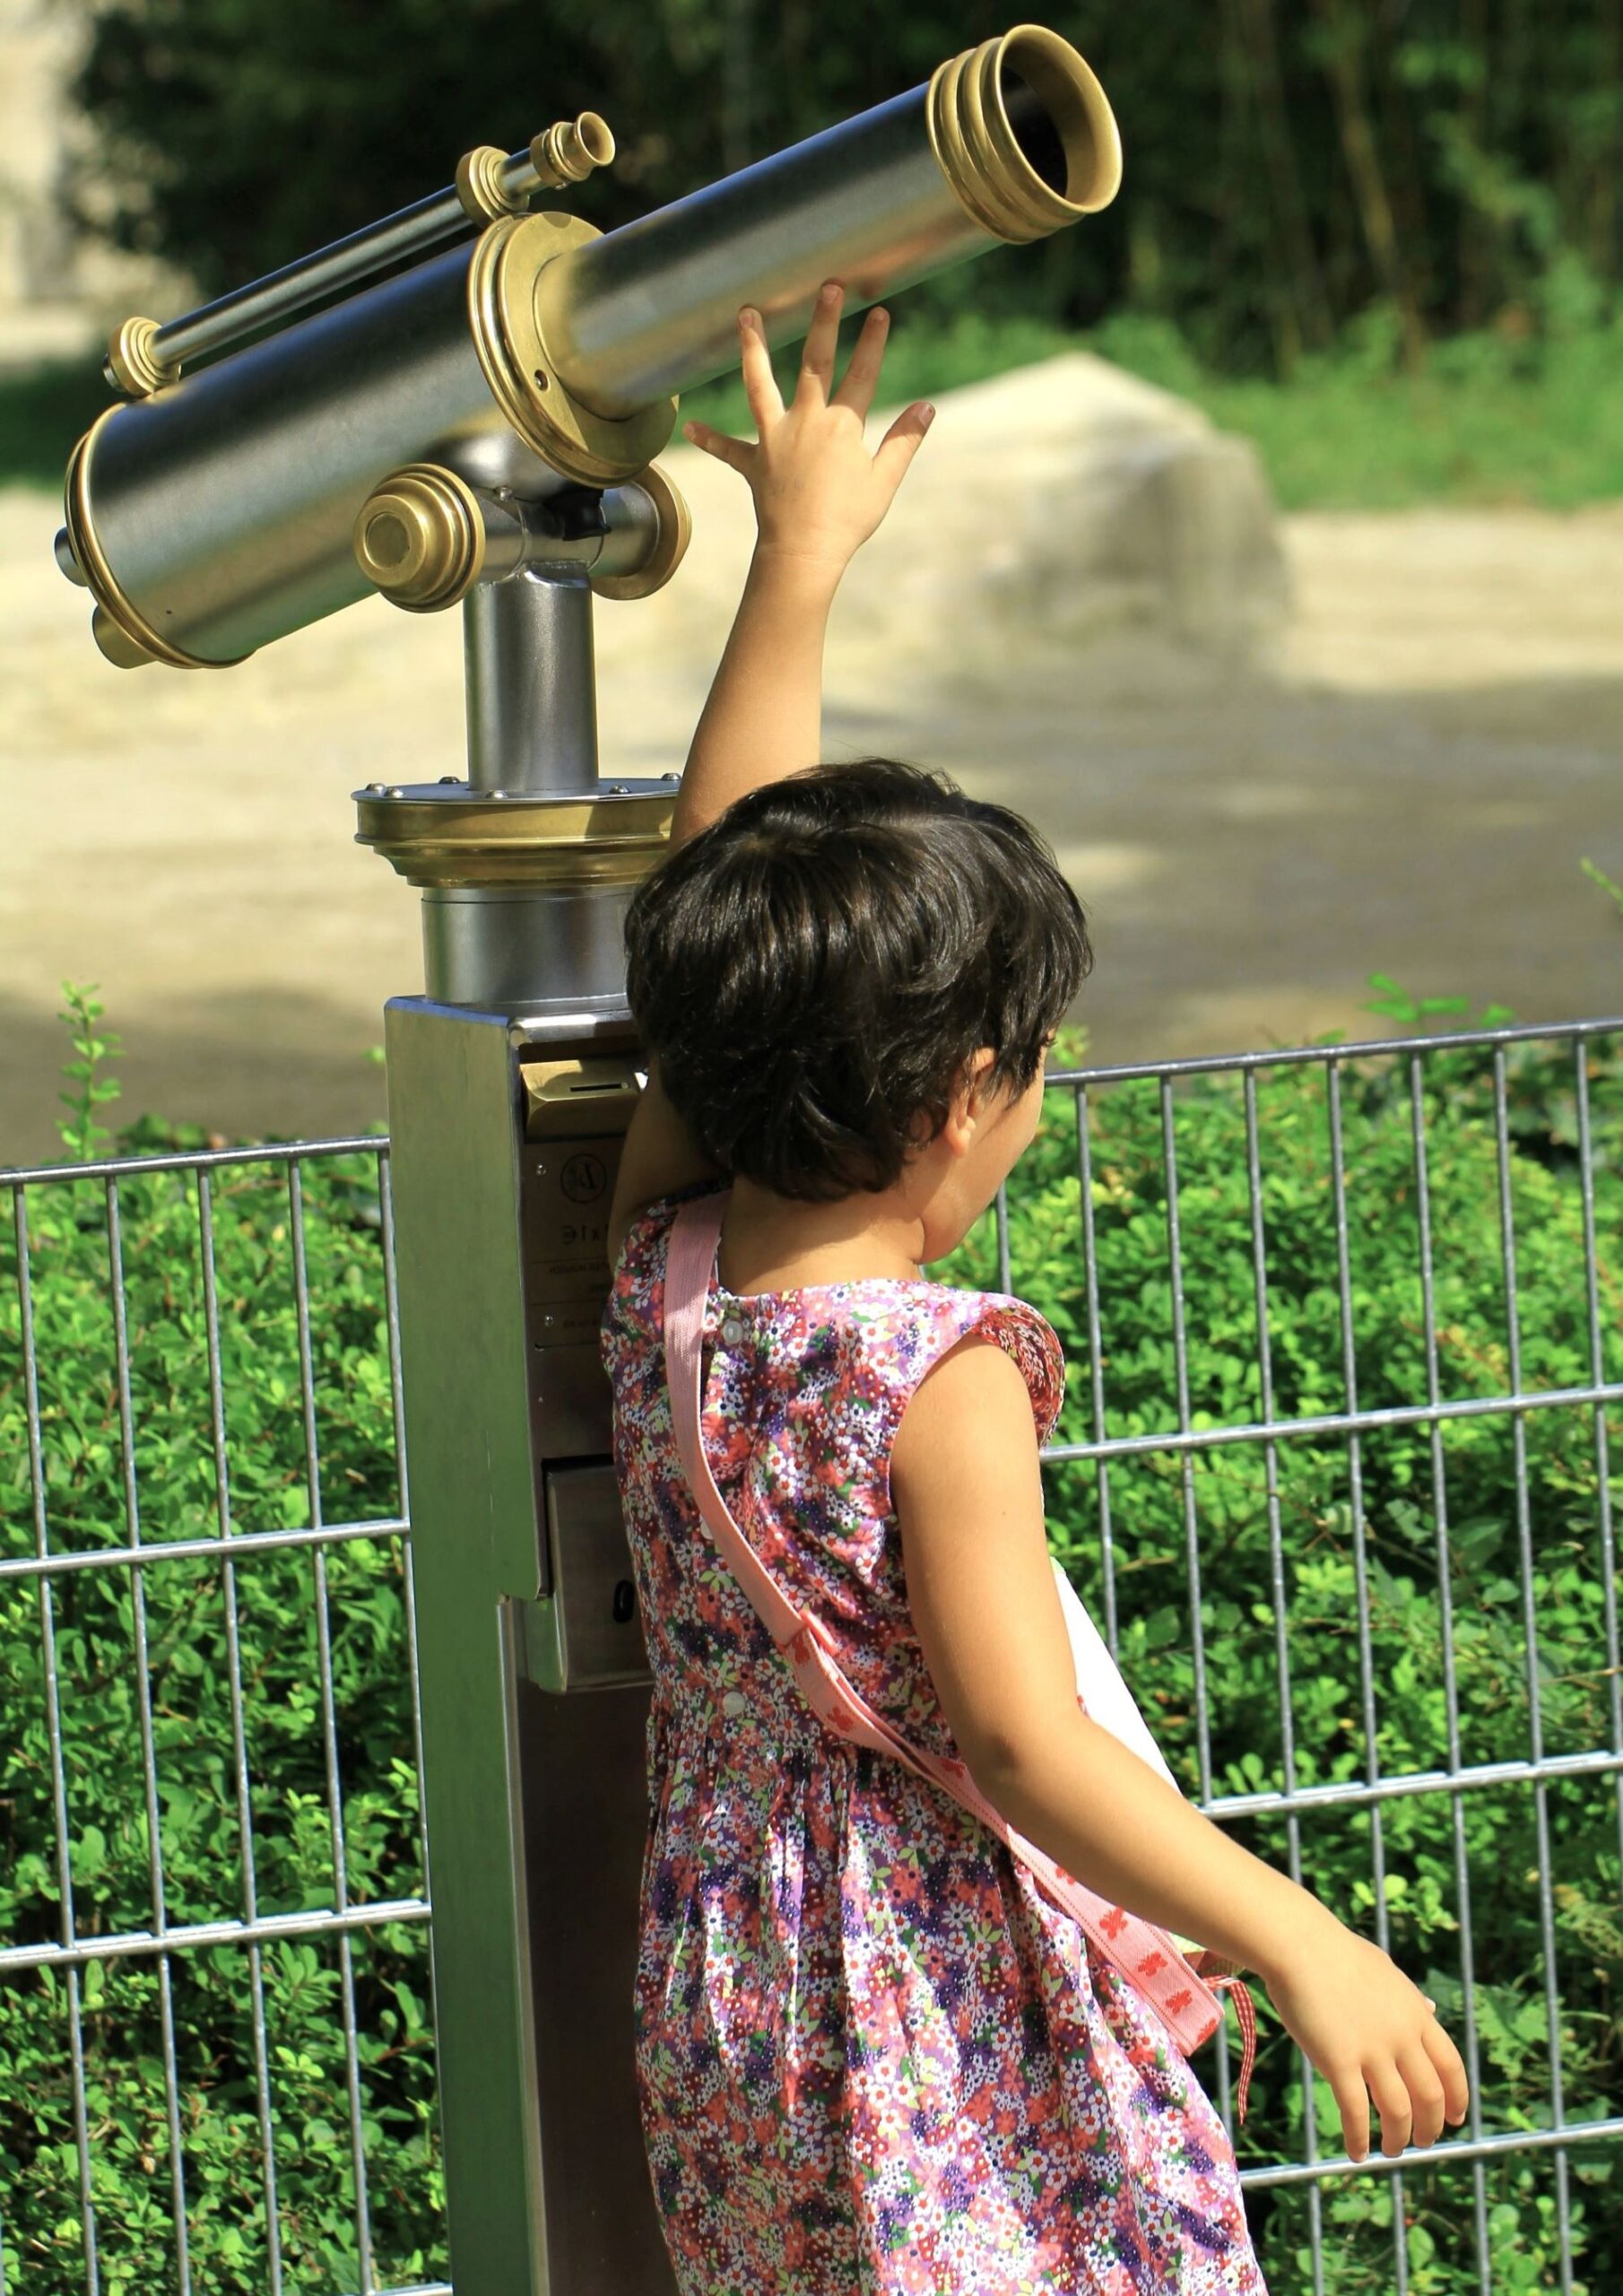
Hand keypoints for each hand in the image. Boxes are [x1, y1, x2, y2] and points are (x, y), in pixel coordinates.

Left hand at [681, 279, 933, 574]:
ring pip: (760, 384)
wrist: (803, 553)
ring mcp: (775, 439)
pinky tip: (691, 426)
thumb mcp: (884, 481)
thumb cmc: (847, 521)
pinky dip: (711, 438)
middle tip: (828, 286)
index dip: (873, 343)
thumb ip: (904, 441)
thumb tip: (928, 408)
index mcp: (842, 426)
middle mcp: (806, 422)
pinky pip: (729, 449)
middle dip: (824, 321)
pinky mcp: (754, 463)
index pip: (862, 374)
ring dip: (754, 348)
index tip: (880, 311)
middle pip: (815, 362)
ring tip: (745, 314)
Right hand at [1263, 1920, 1469, 2162]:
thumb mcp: (1385, 1971)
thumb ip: (1410, 1996)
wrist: (1299, 1943)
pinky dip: (1360, 2139)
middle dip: (1430, 2126)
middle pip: (1430, 2095)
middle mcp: (1402, 2036)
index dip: (1457, 2098)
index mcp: (1416, 2014)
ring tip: (1391, 2150)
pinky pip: (1356, 2112)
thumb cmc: (1336, 1952)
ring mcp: (1372, 2050)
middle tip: (1422, 2142)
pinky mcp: (1339, 2061)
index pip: (1451, 2066)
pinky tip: (1357, 2153)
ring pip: (1399, 2110)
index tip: (1456, 2120)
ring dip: (1399, 2138)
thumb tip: (1432, 2010)